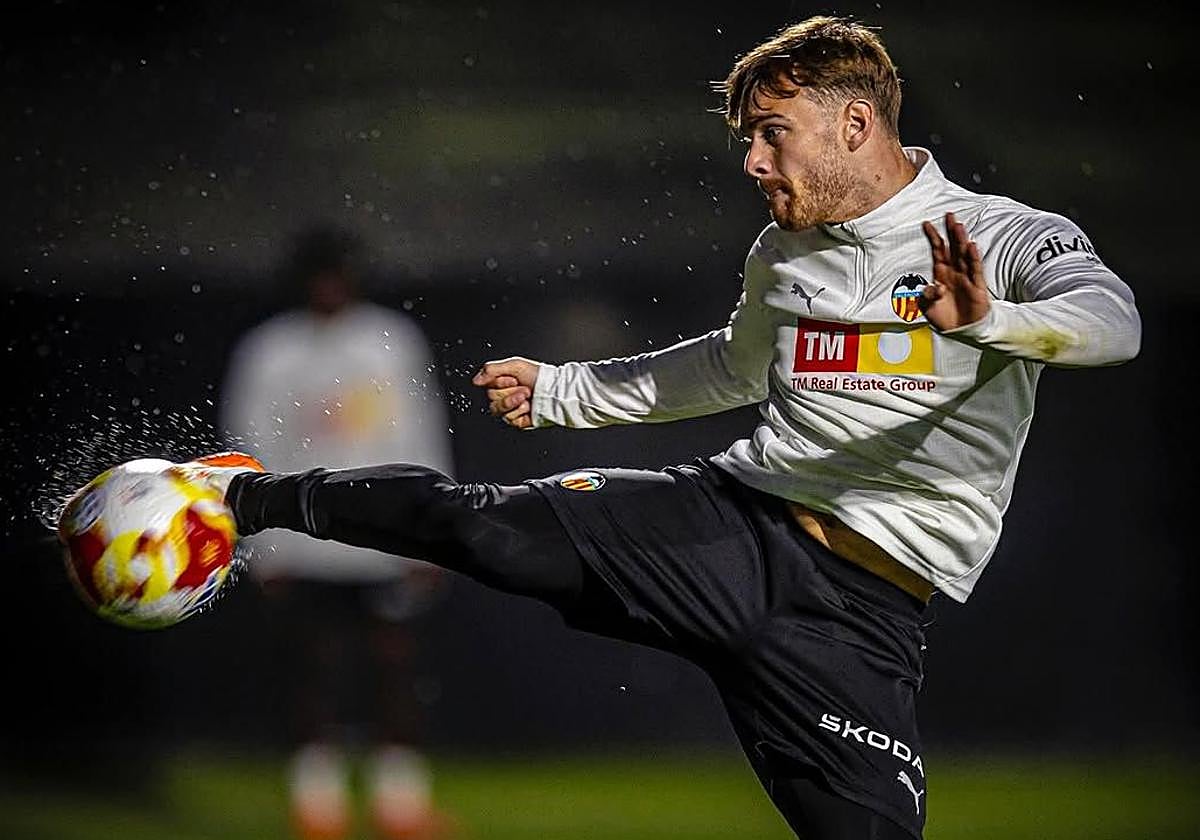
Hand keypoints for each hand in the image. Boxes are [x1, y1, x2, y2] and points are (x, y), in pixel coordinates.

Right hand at [472, 356, 540, 428]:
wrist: (554, 392)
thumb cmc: (539, 377)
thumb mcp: (515, 365)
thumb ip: (492, 370)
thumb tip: (476, 380)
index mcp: (501, 382)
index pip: (486, 385)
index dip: (500, 382)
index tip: (513, 379)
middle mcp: (503, 395)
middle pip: (491, 398)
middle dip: (509, 392)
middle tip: (523, 387)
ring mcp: (509, 409)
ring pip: (498, 409)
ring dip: (514, 401)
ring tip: (527, 396)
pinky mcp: (516, 420)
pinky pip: (509, 419)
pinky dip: (520, 411)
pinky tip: (528, 407)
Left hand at [920, 212, 990, 330]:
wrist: (961, 331)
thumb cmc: (945, 317)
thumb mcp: (927, 308)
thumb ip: (925, 297)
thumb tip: (931, 288)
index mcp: (941, 274)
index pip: (937, 251)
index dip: (933, 238)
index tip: (927, 224)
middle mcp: (954, 273)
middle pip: (952, 248)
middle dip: (950, 232)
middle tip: (949, 216)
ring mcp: (966, 278)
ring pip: (964, 255)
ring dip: (961, 241)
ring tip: (959, 227)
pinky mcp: (977, 286)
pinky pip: (975, 270)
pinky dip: (973, 258)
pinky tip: (971, 247)